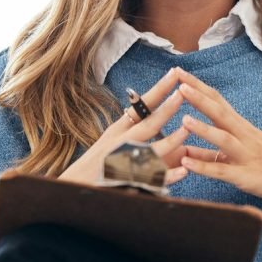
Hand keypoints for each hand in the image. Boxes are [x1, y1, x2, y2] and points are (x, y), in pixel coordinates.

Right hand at [59, 68, 188, 185]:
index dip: (159, 89)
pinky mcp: (129, 182)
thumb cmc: (97, 163)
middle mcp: (121, 142)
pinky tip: (184, 172)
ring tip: (187, 130)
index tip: (175, 73)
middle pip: (146, 123)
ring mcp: (124, 162)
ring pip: (151, 150)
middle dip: (166, 108)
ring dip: (170, 140)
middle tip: (182, 93)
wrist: (74, 187)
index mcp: (119, 129)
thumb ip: (131, 126)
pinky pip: (152, 179)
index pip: (142, 106)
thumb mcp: (112, 139)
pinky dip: (168, 176)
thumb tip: (149, 109)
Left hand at [174, 69, 261, 252]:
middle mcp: (245, 138)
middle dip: (198, 96)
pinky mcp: (247, 178)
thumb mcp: (244, 154)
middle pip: (220, 112)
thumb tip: (185, 151)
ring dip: (203, 129)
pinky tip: (187, 164)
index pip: (219, 102)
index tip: (179, 72)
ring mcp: (247, 157)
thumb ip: (212, 154)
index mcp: (244, 129)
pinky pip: (223, 171)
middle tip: (177, 79)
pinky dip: (204, 167)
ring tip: (182, 118)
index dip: (198, 87)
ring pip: (223, 139)